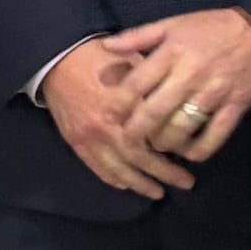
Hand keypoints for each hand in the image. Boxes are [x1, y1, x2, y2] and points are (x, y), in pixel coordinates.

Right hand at [38, 43, 197, 198]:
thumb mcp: (134, 63)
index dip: (174, 149)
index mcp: (124, 106)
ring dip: (140, 184)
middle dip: (164, 173)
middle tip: (186, 183)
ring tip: (158, 193)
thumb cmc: (101, 57)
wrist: (58, 58)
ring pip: (118, 169)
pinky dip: (112, 178)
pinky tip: (127, 185)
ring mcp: (89, 137)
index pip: (154, 136)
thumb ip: (153, 88)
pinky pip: (96, 167)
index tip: (191, 156)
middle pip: (139, 158)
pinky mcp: (75, 141)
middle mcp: (106, 127)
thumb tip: (176, 109)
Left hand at [102, 8, 250, 163]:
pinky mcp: (235, 107)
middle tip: (126, 140)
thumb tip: (106, 46)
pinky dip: (198, 150)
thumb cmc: (210, 28)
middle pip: (154, 111)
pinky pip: (215, 137)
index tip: (108, 116)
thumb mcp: (172, 24)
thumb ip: (138, 36)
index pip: (137, 84)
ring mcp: (214, 94)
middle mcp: (190, 75)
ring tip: (155, 144)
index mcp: (172, 53)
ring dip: (164, 142)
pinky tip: (187, 152)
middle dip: (135, 131)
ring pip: (181, 128)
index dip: (119, 104)